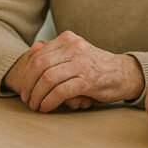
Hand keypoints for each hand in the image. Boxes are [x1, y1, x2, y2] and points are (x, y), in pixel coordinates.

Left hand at [12, 31, 143, 112]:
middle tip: (26, 99)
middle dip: (28, 85)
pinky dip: (49, 101)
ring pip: (48, 79)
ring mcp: (81, 63)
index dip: (26, 73)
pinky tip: (46, 107)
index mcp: (67, 39)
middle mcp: (73, 47)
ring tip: (35, 105)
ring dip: (37, 96)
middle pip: (39, 66)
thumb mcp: (75, 53)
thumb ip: (56, 53)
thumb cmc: (95, 66)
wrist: (123, 73)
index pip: (38, 55)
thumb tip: (32, 53)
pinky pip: (60, 91)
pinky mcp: (88, 80)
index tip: (24, 87)